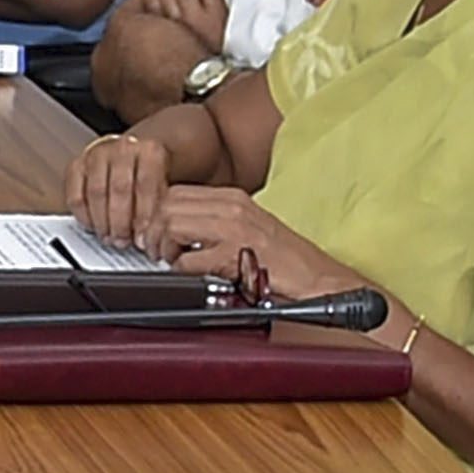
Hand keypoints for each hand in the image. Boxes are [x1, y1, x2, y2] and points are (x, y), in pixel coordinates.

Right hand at [64, 127, 177, 244]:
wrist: (135, 157)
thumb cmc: (153, 176)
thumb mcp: (168, 185)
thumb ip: (163, 206)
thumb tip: (158, 235)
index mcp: (149, 151)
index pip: (146, 184)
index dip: (144, 215)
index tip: (144, 238)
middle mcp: (122, 148)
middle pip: (120, 188)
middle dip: (121, 221)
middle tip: (124, 241)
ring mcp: (97, 154)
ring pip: (96, 192)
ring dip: (102, 221)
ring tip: (110, 238)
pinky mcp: (77, 165)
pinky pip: (75, 194)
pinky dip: (83, 215)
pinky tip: (93, 226)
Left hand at [134, 186, 368, 306]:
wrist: (322, 281)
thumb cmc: (285, 262)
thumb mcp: (244, 229)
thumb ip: (209, 222)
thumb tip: (168, 225)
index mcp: (232, 198)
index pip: (173, 191)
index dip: (155, 212)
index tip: (151, 230)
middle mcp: (232, 206)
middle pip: (165, 204)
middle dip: (151, 228)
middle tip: (153, 249)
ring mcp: (236, 228)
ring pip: (171, 223)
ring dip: (162, 247)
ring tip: (170, 260)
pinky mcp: (238, 255)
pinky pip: (189, 259)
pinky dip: (181, 270)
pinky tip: (192, 275)